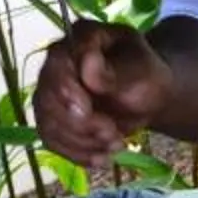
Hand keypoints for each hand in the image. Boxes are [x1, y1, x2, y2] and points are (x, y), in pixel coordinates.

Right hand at [33, 21, 170, 169]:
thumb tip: (88, 63)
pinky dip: (77, 154)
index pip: (57, 61)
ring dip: (82, 142)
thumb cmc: (147, 77)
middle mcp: (58, 63)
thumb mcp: (142, 71)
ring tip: (115, 145)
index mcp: (80, 39)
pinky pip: (52, 141)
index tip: (86, 110)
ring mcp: (51, 91)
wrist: (149, 98)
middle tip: (113, 134)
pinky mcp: (53, 118)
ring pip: (48, 123)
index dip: (66, 89)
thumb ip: (115, 71)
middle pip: (48, 97)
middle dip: (80, 124)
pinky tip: (101, 159)